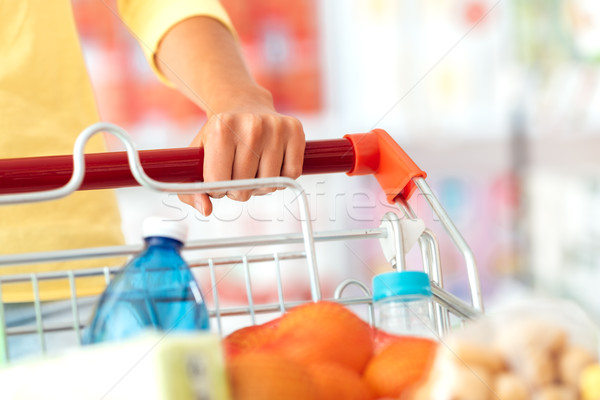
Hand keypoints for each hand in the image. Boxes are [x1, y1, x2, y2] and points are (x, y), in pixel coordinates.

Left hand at [155, 16, 304, 215]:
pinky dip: (281, 178)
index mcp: (221, 129)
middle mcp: (250, 125)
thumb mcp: (196, 158)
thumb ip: (190, 191)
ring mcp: (276, 126)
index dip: (217, 190)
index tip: (218, 179)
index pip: (219, 183)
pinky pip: (292, 175)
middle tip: (236, 175)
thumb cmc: (218, 137)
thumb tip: (206, 210)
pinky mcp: (295, 130)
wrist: (243, 104)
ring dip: (260, 186)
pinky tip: (271, 165)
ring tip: (253, 170)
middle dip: (238, 190)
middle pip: (245, 187)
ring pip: (270, 184)